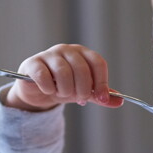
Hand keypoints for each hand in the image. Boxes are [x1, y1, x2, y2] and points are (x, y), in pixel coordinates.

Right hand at [5, 44, 122, 110]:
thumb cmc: (64, 87)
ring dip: (65, 90)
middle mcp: (66, 50)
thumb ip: (100, 96)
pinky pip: (44, 76)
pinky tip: (48, 91)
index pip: (97, 63)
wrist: (39, 92)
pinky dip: (48, 88)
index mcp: (82, 53)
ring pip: (63, 72)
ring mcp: (49, 55)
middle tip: (79, 99)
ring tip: (62, 94)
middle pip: (81, 69)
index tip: (101, 99)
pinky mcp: (33, 63)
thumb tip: (120, 102)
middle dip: (83, 89)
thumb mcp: (84, 92)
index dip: (102, 82)